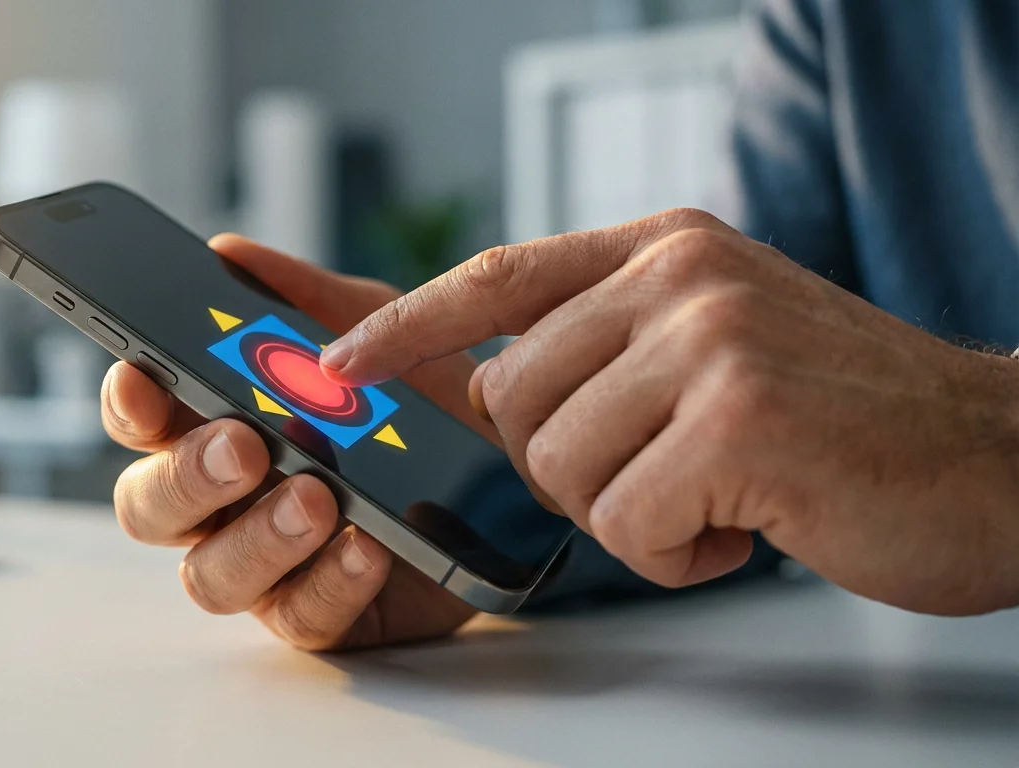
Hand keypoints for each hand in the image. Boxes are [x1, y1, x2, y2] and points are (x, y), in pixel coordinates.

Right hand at [104, 234, 481, 649]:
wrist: (511, 466)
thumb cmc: (421, 395)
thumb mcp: (372, 328)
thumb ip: (302, 297)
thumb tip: (228, 253)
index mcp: (216, 422)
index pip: (141, 419)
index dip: (129, 403)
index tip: (146, 382)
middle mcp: (224, 500)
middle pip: (150, 505)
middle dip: (188, 476)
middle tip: (245, 445)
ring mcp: (268, 562)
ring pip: (211, 575)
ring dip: (258, 536)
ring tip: (319, 497)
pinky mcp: (323, 613)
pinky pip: (300, 616)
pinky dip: (330, 579)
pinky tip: (368, 543)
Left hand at [320, 209, 1018, 615]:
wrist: (996, 459)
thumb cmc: (847, 417)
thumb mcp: (721, 344)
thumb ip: (609, 345)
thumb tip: (490, 382)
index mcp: (668, 247)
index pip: (499, 276)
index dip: (406, 323)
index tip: (338, 362)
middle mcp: (682, 275)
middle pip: (517, 401)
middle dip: (570, 468)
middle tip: (668, 475)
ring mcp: (710, 340)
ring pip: (559, 466)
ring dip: (630, 513)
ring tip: (721, 497)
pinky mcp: (735, 420)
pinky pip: (623, 522)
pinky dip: (673, 554)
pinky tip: (746, 526)